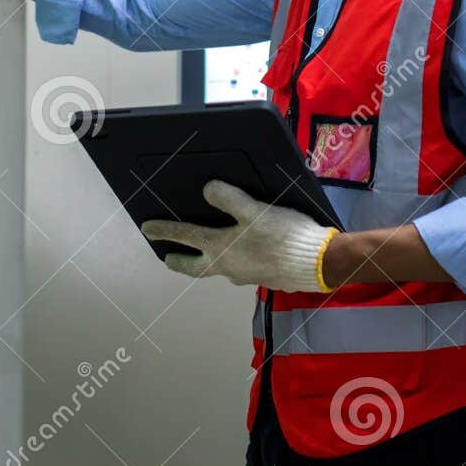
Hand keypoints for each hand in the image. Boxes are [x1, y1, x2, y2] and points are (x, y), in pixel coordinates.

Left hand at [141, 181, 337, 293]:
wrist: (318, 263)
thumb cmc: (283, 237)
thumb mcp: (255, 211)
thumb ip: (229, 199)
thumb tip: (207, 189)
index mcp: (221, 250)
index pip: (185, 237)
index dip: (164, 230)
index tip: (146, 228)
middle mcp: (229, 267)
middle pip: (196, 267)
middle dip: (180, 261)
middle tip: (168, 257)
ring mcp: (246, 275)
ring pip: (219, 268)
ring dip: (207, 259)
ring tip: (205, 251)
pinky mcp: (264, 276)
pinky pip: (240, 268)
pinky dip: (232, 259)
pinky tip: (243, 252)